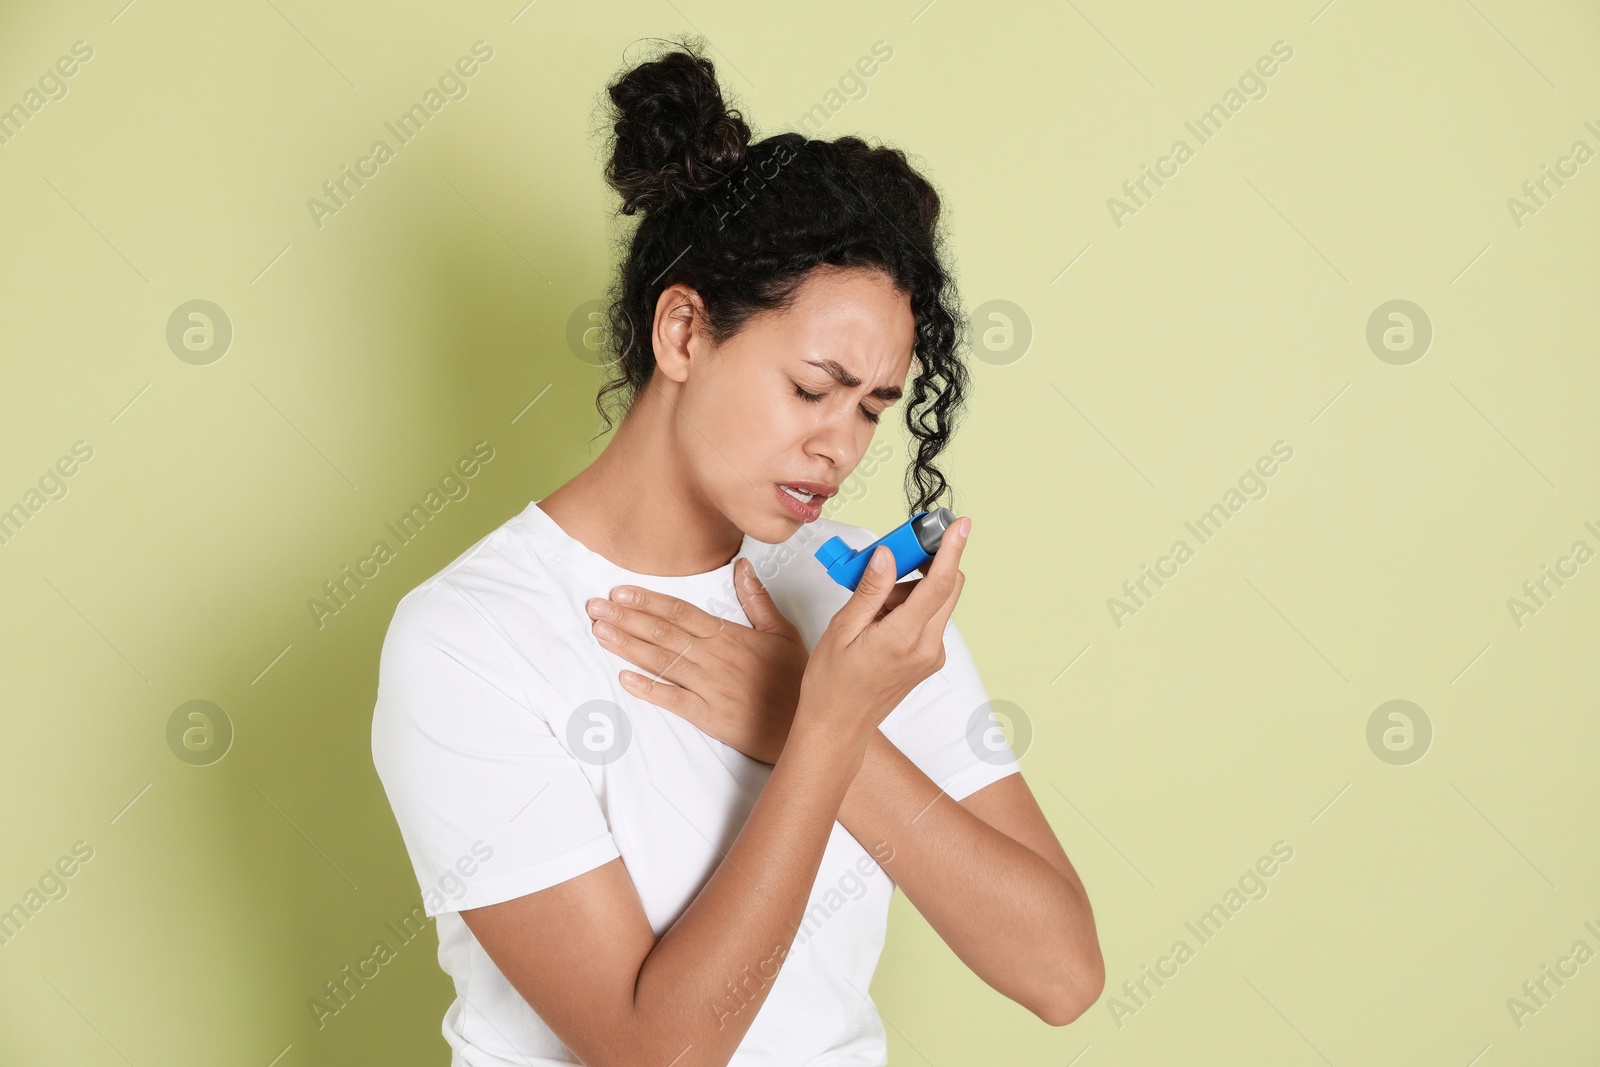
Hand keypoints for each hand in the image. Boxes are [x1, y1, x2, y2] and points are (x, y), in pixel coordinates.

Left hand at [584, 558, 808, 763]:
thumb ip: (757, 600)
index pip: (681, 613)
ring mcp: (710, 687)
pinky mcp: (709, 715)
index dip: (649, 601)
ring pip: (662, 662)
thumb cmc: (795, 679)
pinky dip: (648, 689)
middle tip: (595, 607)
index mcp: (729, 636)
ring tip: (600, 632)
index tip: (621, 591)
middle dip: (626, 618)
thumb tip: (743, 566)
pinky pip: (673, 700)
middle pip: (663, 633)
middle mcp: (714, 658)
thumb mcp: (782, 632)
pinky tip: (624, 678)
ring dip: (628, 646)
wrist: (807, 723)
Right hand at [795, 515, 970, 749]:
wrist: (838, 725)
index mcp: (904, 638)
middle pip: (945, 588)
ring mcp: (931, 655)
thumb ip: (870, 589)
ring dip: (909, 590)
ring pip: (935, 602)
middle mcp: (926, 648)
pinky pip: (927, 619)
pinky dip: (907, 607)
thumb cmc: (832, 683)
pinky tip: (878, 619)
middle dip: (923, 565)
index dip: (951, 549)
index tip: (960, 525)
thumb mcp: (843, 628)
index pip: (938, 584)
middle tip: (891, 557)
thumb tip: (887, 555)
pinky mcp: (928, 659)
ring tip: (870, 605)